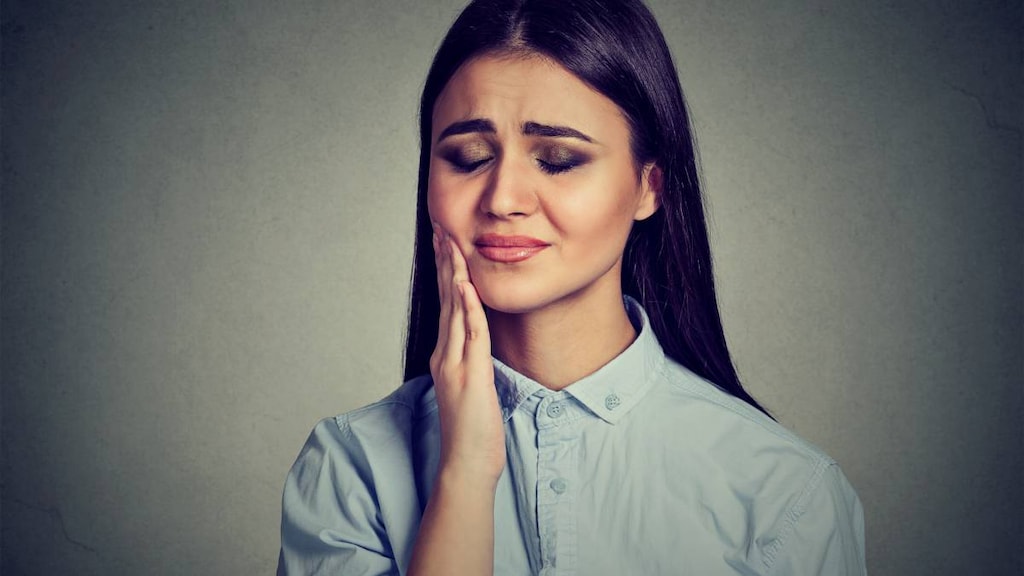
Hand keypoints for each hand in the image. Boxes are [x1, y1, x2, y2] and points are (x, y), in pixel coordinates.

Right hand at [430, 225, 506, 486]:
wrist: (466, 463)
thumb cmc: (473, 431)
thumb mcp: (473, 389)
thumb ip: (472, 364)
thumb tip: (477, 347)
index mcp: (446, 356)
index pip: (446, 305)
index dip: (446, 273)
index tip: (446, 244)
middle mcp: (445, 354)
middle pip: (445, 299)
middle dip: (444, 262)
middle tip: (442, 228)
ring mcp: (454, 364)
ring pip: (454, 309)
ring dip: (453, 274)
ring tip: (451, 243)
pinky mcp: (469, 375)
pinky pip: (470, 334)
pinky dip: (468, 307)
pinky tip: (466, 285)